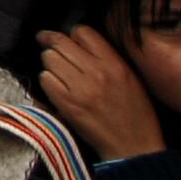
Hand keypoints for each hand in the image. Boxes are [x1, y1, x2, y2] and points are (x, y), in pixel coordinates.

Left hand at [40, 23, 166, 162]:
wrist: (134, 148)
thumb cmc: (135, 115)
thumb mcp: (131, 79)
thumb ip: (107, 57)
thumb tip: (79, 42)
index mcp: (115, 64)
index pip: (82, 31)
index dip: (73, 35)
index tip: (69, 41)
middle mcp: (96, 72)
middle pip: (59, 42)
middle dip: (53, 45)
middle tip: (51, 49)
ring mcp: (80, 88)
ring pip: (48, 59)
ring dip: (51, 65)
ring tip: (61, 75)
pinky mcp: (67, 104)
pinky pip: (45, 79)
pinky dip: (48, 82)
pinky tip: (58, 89)